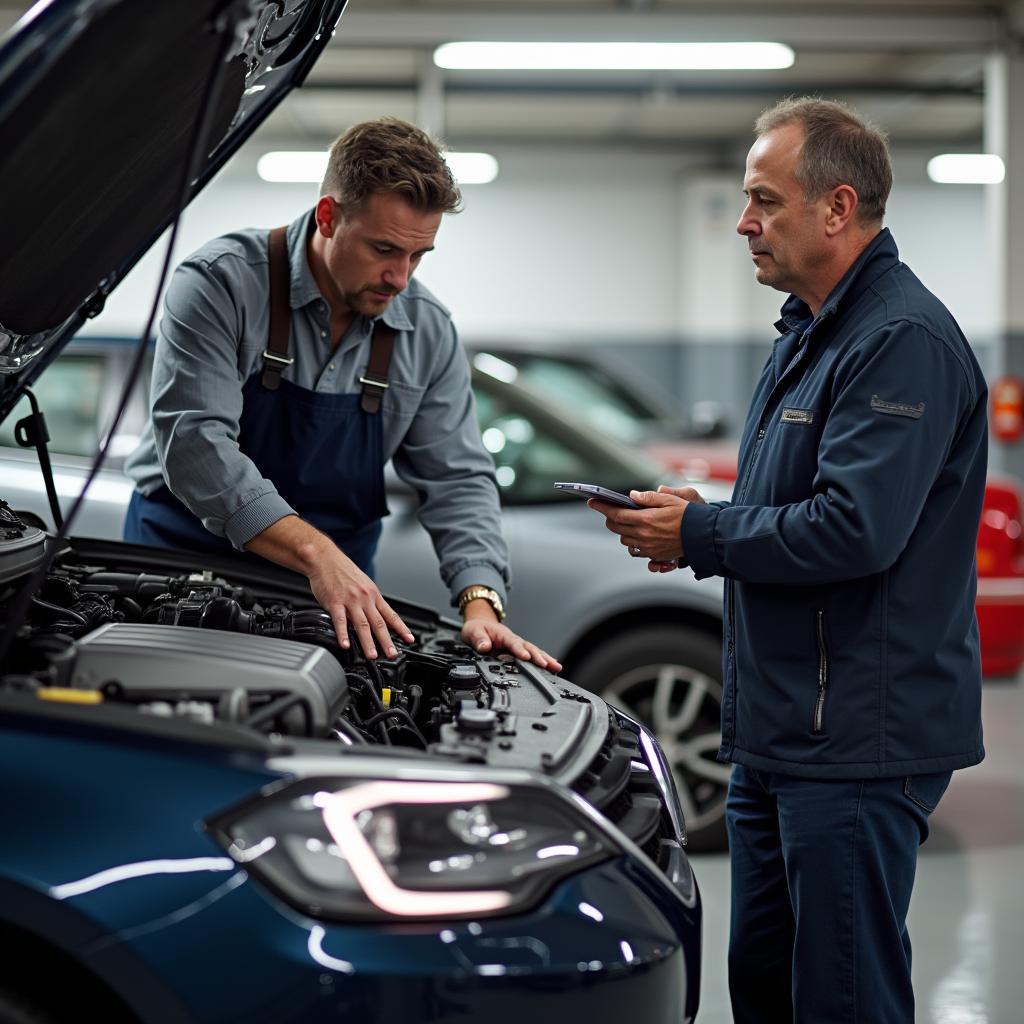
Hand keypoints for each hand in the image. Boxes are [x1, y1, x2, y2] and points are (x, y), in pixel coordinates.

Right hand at [245, 516, 413, 659]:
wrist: (325, 559)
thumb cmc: (343, 572)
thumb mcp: (363, 584)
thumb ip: (369, 603)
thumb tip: (376, 618)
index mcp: (373, 595)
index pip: (391, 615)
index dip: (401, 629)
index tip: (409, 640)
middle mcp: (365, 598)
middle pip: (379, 623)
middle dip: (387, 641)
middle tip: (392, 654)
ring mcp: (350, 601)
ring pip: (362, 625)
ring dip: (368, 642)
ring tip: (372, 655)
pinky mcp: (334, 602)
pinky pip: (340, 621)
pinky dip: (343, 634)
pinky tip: (346, 644)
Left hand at [460, 603, 561, 671]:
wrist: (480, 623)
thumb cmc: (477, 628)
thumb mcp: (472, 632)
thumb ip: (479, 639)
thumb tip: (484, 647)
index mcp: (503, 635)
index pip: (513, 643)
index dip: (519, 650)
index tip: (526, 657)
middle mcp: (513, 639)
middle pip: (529, 647)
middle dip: (539, 656)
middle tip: (548, 665)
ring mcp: (517, 644)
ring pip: (534, 650)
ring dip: (545, 658)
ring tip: (556, 667)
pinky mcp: (518, 649)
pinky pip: (532, 653)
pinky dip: (542, 659)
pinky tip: (552, 666)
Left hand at [588, 484, 705, 565]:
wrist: (703, 536)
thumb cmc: (688, 515)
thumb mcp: (669, 500)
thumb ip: (648, 498)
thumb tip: (631, 496)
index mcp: (646, 519)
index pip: (616, 514)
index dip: (602, 507)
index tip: (592, 501)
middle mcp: (644, 535)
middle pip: (616, 528)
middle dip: (609, 518)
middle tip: (609, 510)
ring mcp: (648, 547)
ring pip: (624, 539)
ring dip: (621, 530)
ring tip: (625, 521)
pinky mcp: (654, 555)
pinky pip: (635, 550)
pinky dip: (632, 541)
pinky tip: (637, 533)